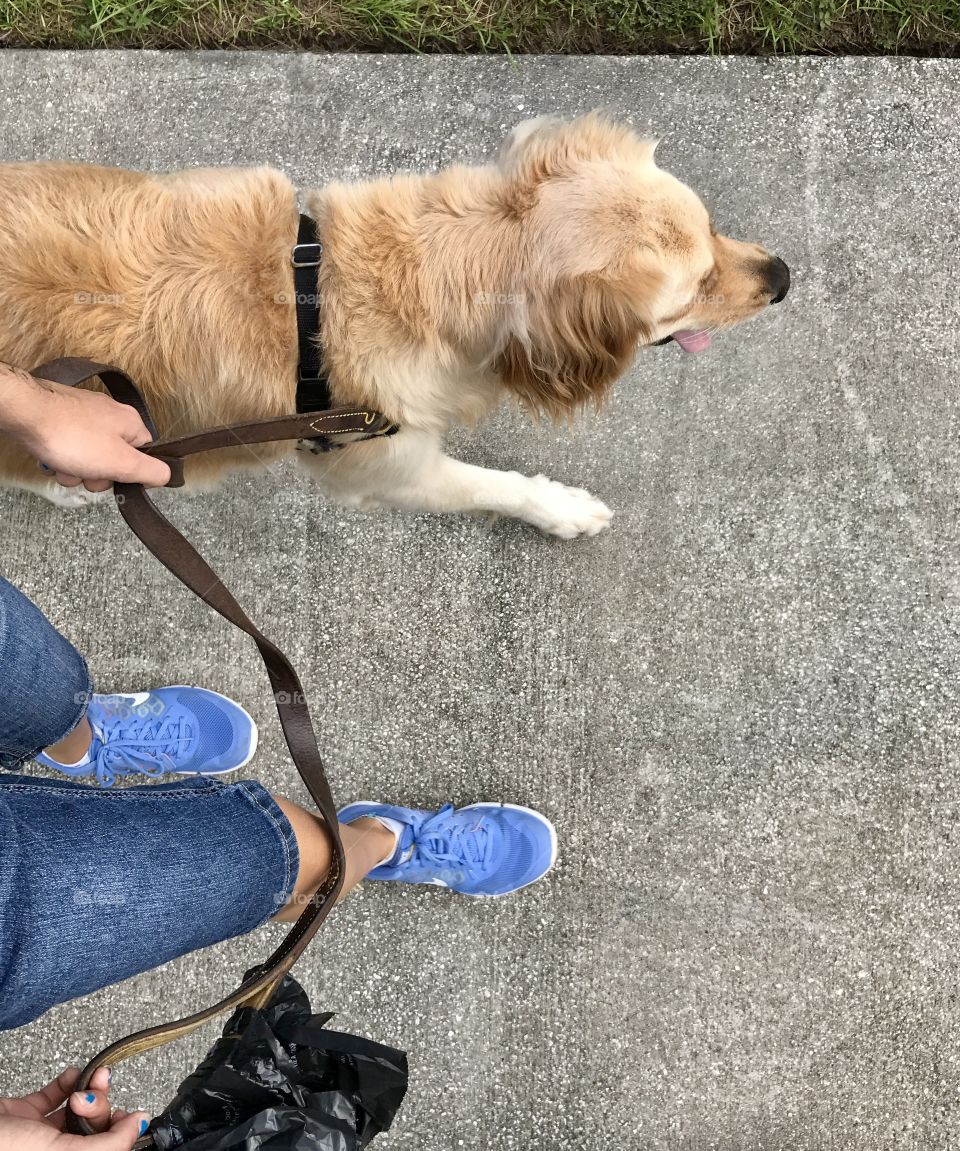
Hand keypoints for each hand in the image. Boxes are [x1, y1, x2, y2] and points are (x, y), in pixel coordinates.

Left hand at [0, 364, 169, 490]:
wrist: (26, 413)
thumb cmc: (70, 436)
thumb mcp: (121, 463)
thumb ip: (151, 471)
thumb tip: (167, 475)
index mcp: (131, 424)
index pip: (143, 458)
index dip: (127, 475)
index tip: (112, 477)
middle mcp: (111, 415)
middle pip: (113, 460)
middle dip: (96, 475)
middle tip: (84, 472)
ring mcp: (85, 414)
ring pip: (88, 456)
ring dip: (75, 469)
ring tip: (63, 463)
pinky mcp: (63, 416)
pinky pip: (69, 446)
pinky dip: (60, 456)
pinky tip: (51, 455)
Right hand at [0, 1065, 149, 1148]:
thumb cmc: (3, 1149)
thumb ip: (104, 1147)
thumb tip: (140, 1125)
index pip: (105, 1150)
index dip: (121, 1133)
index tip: (131, 1115)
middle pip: (93, 1128)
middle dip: (100, 1105)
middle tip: (89, 1098)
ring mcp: (36, 1136)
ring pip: (77, 1109)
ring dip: (90, 1088)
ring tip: (88, 1080)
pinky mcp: (22, 1114)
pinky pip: (53, 1095)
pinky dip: (67, 1081)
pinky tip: (72, 1075)